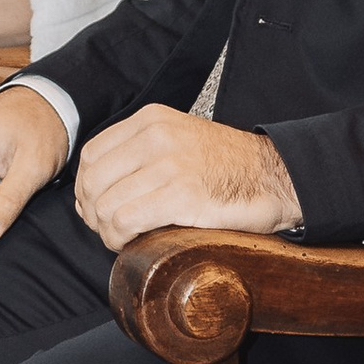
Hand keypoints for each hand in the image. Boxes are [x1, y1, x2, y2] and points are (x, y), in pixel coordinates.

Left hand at [71, 104, 299, 252]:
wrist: (276, 177)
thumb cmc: (228, 167)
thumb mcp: (179, 141)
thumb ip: (139, 155)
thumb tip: (92, 192)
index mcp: (152, 120)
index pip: (92, 154)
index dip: (87, 188)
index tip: (97, 208)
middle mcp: (156, 136)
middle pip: (93, 180)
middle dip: (93, 213)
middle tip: (110, 230)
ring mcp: (169, 164)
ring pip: (105, 204)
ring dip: (106, 231)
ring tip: (124, 238)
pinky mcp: (182, 195)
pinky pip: (125, 220)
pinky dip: (120, 238)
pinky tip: (133, 244)